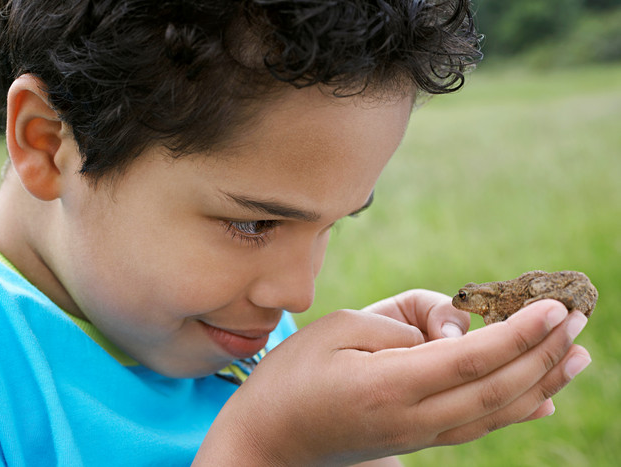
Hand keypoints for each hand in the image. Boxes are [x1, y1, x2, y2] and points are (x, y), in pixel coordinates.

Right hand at [194, 297, 589, 465]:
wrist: (269, 441)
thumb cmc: (292, 376)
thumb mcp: (337, 330)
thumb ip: (400, 328)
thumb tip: (449, 334)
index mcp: (390, 385)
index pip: (473, 358)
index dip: (519, 332)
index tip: (555, 306)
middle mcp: (415, 419)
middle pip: (497, 387)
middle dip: (543, 351)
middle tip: (579, 317)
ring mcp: (419, 436)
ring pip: (496, 411)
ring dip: (543, 380)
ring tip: (579, 354)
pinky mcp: (417, 441)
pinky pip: (479, 426)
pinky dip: (518, 410)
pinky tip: (545, 397)